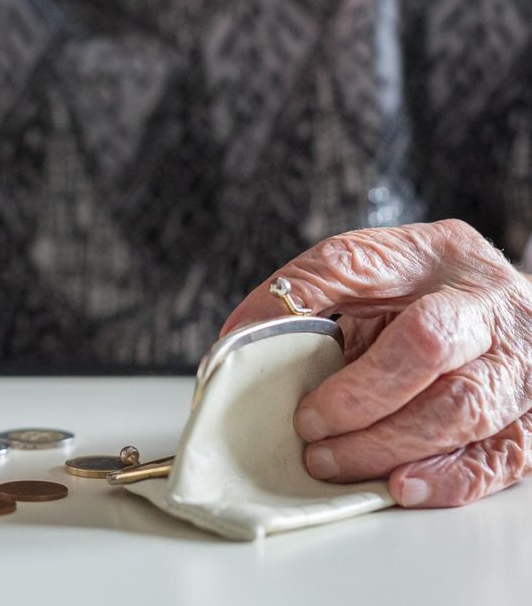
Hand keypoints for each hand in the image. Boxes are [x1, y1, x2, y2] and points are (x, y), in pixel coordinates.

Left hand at [220, 220, 531, 508]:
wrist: (513, 318)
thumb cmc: (432, 297)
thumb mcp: (376, 274)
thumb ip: (311, 292)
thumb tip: (237, 337)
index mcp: (437, 254)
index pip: (359, 265)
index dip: (305, 304)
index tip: (259, 346)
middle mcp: (488, 304)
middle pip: (427, 344)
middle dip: (359, 393)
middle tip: (307, 425)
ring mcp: (520, 364)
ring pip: (463, 408)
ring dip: (387, 444)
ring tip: (332, 461)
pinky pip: (500, 458)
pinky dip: (446, 478)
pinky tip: (400, 486)